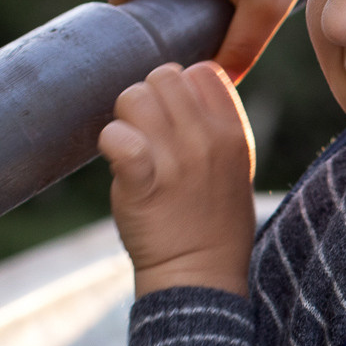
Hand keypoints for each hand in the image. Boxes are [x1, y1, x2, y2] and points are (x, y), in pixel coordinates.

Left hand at [99, 62, 257, 295]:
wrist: (200, 273)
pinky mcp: (143, 183)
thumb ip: (214, 123)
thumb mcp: (235, 164)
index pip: (203, 72)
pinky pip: (116, 137)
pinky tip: (119, 162)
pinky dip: (110, 143)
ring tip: (131, 146)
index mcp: (233, 131)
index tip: (173, 116)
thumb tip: (181, 85)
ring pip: (133, 97)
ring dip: (124, 118)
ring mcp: (176, 160)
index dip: (180, 87)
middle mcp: (208, 139)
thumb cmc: (214, 219)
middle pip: (164, 76)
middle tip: (144, 131)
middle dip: (147, 98)